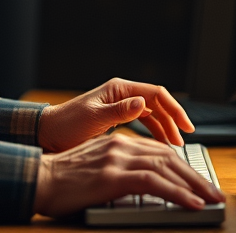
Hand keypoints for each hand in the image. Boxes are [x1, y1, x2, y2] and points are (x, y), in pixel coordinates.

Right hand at [32, 131, 223, 217]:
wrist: (38, 180)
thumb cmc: (63, 180)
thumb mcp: (96, 168)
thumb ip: (119, 169)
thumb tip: (145, 183)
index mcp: (117, 143)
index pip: (160, 151)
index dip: (184, 167)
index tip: (201, 183)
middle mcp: (120, 146)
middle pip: (168, 157)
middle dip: (196, 176)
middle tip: (215, 194)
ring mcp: (116, 159)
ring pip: (166, 167)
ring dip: (194, 185)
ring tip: (211, 200)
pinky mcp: (111, 176)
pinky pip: (153, 182)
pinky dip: (177, 192)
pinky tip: (192, 203)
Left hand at [37, 78, 194, 152]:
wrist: (49, 134)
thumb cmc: (67, 124)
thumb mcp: (94, 118)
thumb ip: (119, 112)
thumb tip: (142, 103)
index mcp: (118, 89)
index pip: (156, 93)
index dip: (174, 108)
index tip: (186, 126)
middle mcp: (122, 94)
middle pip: (157, 103)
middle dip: (172, 120)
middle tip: (183, 140)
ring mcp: (121, 105)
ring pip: (152, 113)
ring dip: (165, 127)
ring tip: (174, 145)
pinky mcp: (118, 118)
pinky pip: (143, 122)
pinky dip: (154, 132)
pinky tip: (159, 145)